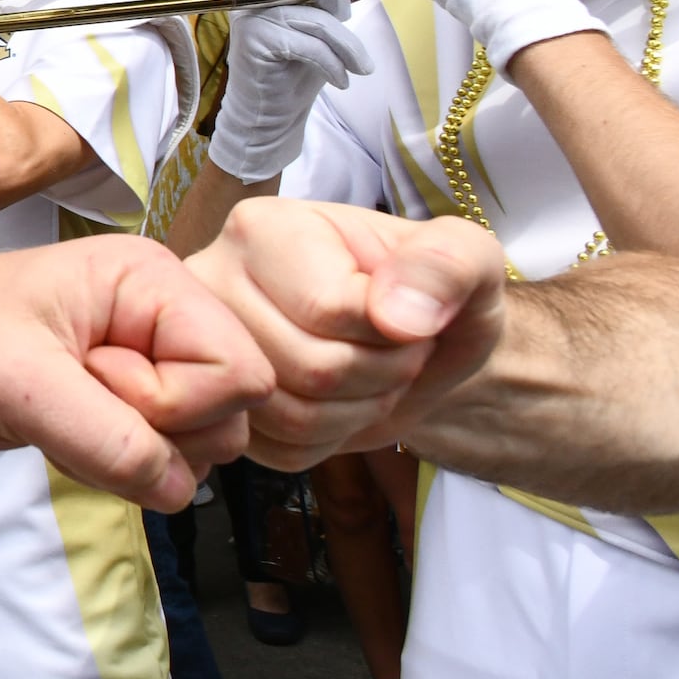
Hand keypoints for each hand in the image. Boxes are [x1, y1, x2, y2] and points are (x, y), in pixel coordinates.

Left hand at [0, 235, 267, 508]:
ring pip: (201, 440)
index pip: (240, 370)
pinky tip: (65, 429)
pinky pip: (161, 455)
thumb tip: (180, 488)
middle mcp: (165, 315)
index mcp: (151, 282)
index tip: (97, 383)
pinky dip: (116, 460)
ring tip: (62, 410)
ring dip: (132, 450)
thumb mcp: (16, 385)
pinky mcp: (127, 399)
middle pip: (231, 411)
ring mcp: (149, 358)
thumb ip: (106, 436)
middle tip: (72, 395)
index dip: (177, 402)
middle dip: (154, 430)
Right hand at [188, 197, 505, 470]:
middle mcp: (211, 284)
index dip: (391, 336)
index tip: (412, 319)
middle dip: (381, 375)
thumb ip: (447, 263)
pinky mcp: (219, 407)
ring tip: (376, 375)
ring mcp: (209, 351)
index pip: (326, 309)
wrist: (412, 347)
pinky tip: (344, 403)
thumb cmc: (433, 295)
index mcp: (261, 229)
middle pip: (308, 367)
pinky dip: (330, 440)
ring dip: (360, 411)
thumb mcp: (468, 259)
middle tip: (400, 352)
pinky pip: (279, 450)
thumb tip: (396, 314)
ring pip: (291, 415)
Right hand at [204, 0, 363, 181]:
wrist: (272, 109)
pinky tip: (341, 80)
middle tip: (349, 17)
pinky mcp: (252, 40)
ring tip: (359, 64)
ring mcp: (248, 12)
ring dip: (346, 41)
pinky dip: (333, 64)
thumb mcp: (321, 18)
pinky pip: (308, 44)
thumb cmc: (298, 63)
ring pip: (311, 11)